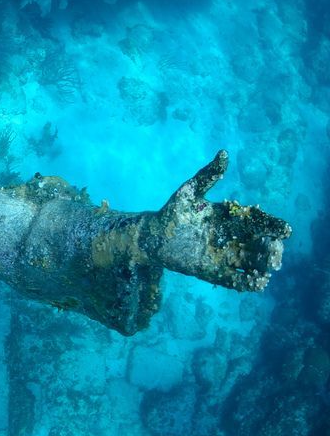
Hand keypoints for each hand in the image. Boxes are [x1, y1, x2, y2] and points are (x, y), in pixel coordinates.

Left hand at [148, 151, 290, 290]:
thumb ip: (207, 175)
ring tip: (267, 268)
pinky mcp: (213, 272)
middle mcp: (233, 238)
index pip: (260, 222)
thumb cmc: (172, 211)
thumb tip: (224, 153)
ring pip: (252, 263)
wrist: (152, 236)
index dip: (274, 226)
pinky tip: (256, 283)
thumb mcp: (189, 192)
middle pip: (262, 244)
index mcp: (232, 218)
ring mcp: (224, 256)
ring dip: (263, 266)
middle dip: (272, 249)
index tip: (284, 231)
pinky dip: (248, 282)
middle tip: (274, 251)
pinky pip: (235, 280)